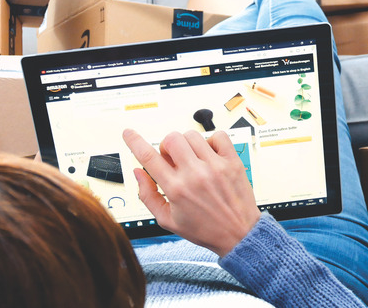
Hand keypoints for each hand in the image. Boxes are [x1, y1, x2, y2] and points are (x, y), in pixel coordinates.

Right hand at [123, 129, 260, 256]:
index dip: (134, 142)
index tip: (129, 133)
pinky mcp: (232, 162)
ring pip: (192, 135)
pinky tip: (209, 155)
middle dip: (167, 146)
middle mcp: (195, 175)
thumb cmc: (205, 229)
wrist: (239, 234)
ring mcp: (215, 166)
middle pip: (171, 138)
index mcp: (176, 189)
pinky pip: (218, 136)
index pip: (148, 157)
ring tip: (192, 159)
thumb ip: (148, 196)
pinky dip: (211, 140)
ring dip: (187, 144)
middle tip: (172, 159)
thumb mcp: (168, 220)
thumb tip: (138, 173)